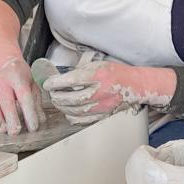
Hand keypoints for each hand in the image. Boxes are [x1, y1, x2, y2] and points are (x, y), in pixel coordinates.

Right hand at [0, 49, 43, 135]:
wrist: (0, 60)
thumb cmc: (18, 72)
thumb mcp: (30, 81)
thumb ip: (36, 99)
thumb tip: (41, 119)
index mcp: (17, 78)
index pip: (24, 97)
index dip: (29, 113)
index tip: (33, 127)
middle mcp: (2, 83)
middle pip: (6, 104)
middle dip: (11, 120)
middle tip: (16, 133)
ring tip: (5, 133)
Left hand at [43, 61, 174, 124]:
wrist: (135, 85)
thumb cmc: (117, 73)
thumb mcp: (98, 64)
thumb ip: (80, 70)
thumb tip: (61, 78)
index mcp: (98, 75)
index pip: (71, 80)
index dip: (55, 83)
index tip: (48, 83)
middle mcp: (100, 91)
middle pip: (71, 98)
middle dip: (57, 96)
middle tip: (52, 93)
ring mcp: (102, 105)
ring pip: (74, 111)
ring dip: (62, 107)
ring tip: (58, 101)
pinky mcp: (103, 114)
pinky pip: (82, 120)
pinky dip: (71, 116)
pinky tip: (68, 111)